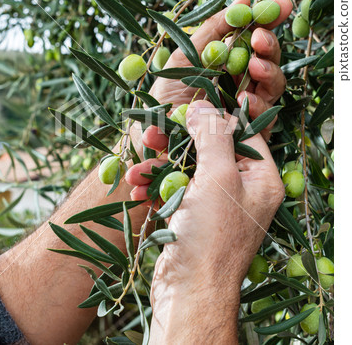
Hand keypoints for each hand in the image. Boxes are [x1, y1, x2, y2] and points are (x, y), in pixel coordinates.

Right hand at [127, 100, 284, 342]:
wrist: (187, 291)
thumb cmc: (211, 234)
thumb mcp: (218, 176)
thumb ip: (213, 135)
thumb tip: (203, 105)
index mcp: (261, 177)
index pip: (243, 132)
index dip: (217, 116)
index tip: (190, 105)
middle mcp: (242, 187)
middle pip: (210, 147)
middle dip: (177, 141)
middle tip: (152, 131)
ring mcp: (216, 201)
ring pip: (187, 167)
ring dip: (159, 165)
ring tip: (134, 168)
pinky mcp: (193, 213)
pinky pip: (175, 187)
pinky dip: (155, 186)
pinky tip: (135, 186)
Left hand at [149, 0, 291, 140]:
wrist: (154, 130)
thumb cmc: (166, 92)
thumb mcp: (185, 55)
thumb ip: (212, 29)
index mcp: (228, 61)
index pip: (256, 37)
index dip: (271, 20)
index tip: (282, 3)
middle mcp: (241, 81)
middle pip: (269, 60)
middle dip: (270, 45)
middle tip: (260, 38)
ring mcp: (247, 105)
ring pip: (273, 85)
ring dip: (268, 72)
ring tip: (254, 67)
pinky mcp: (248, 130)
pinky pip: (264, 116)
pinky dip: (257, 105)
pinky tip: (243, 101)